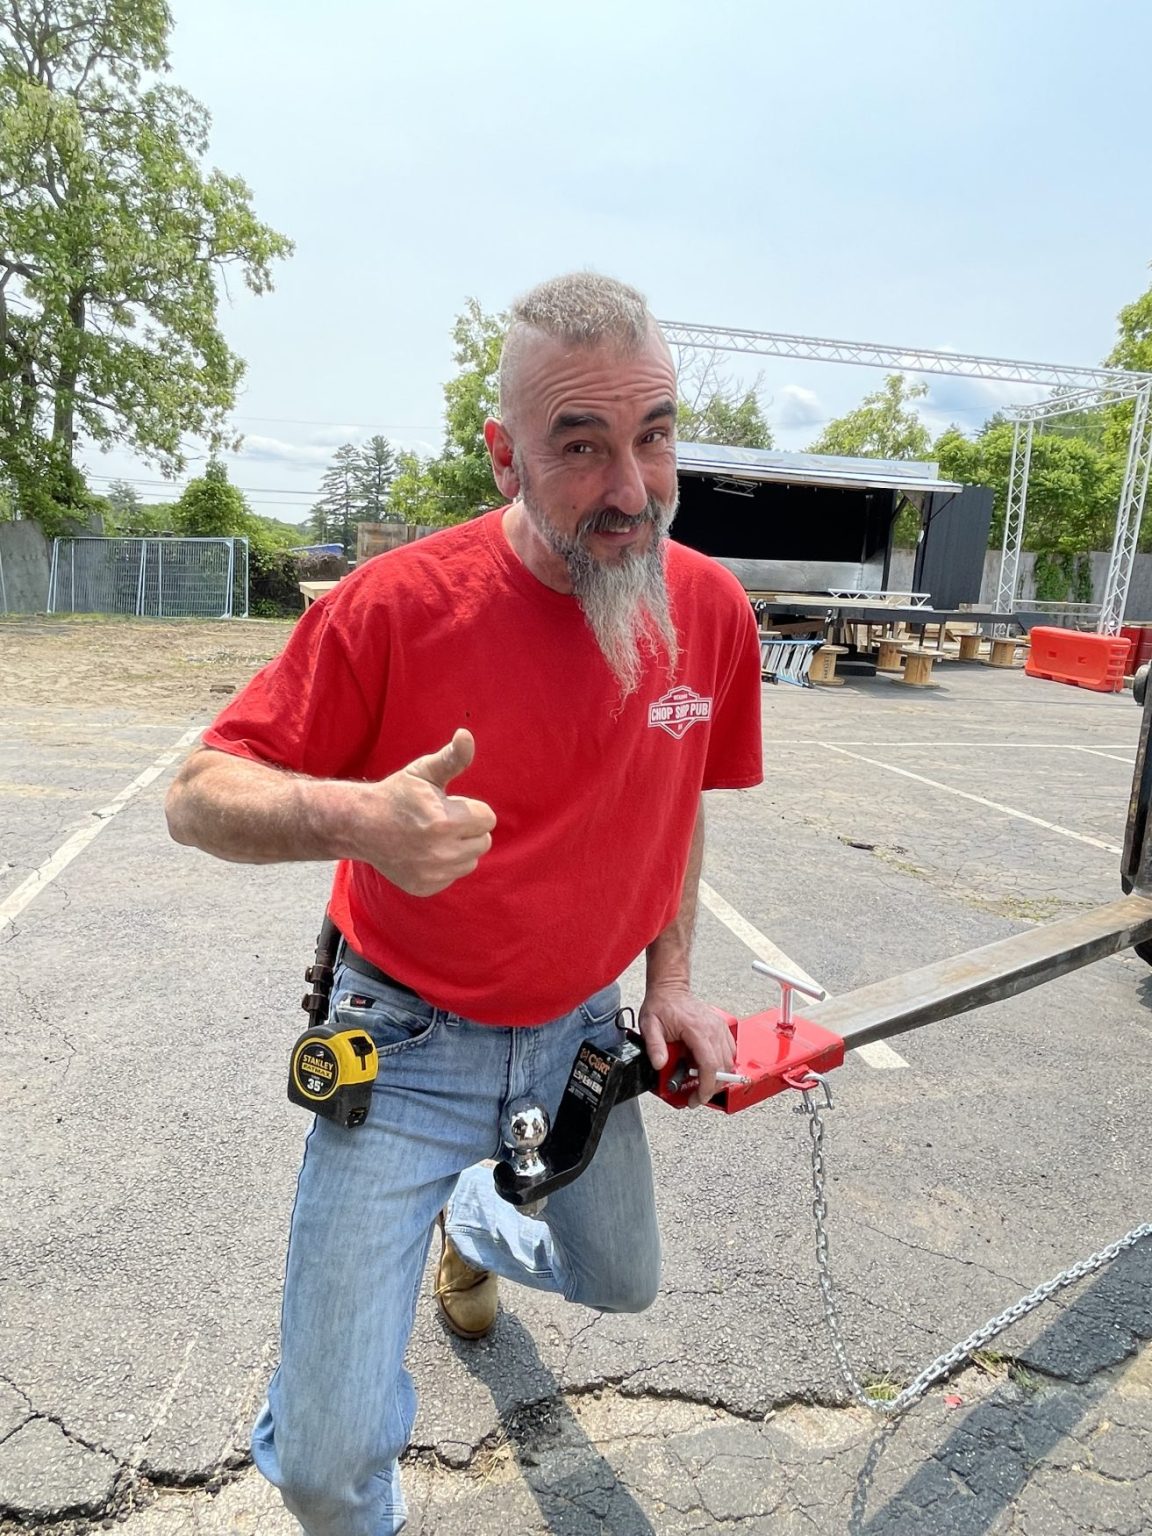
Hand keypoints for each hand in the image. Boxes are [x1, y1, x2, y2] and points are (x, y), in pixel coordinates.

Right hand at [359, 728, 495, 895]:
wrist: (361, 825)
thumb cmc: (398, 794)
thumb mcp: (424, 772)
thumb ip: (453, 758)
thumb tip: (467, 735)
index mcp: (444, 822)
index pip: (487, 818)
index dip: (470, 808)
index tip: (448, 805)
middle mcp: (440, 853)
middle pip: (483, 841)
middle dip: (468, 829)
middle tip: (441, 820)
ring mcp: (432, 874)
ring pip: (471, 860)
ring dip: (459, 848)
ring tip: (433, 836)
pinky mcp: (425, 887)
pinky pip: (453, 876)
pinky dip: (445, 866)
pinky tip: (424, 853)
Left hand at [637, 983, 735, 1107]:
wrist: (670, 990)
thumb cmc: (661, 1006)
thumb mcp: (649, 1026)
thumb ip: (654, 1046)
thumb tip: (659, 1065)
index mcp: (697, 1029)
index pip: (710, 1065)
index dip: (706, 1086)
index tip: (697, 1098)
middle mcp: (713, 1029)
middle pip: (723, 1067)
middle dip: (711, 1087)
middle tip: (696, 1096)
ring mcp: (719, 1028)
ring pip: (729, 1061)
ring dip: (718, 1077)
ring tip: (700, 1083)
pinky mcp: (721, 1028)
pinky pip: (729, 1052)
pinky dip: (722, 1064)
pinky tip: (707, 1067)